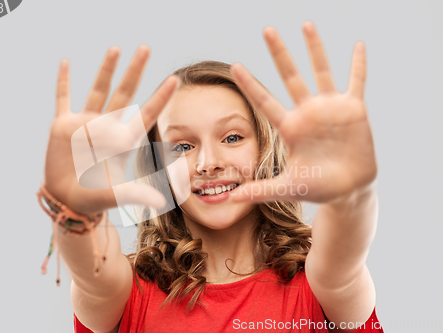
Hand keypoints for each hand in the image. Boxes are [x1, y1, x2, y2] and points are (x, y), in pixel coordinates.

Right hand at [43, 46, 177, 214]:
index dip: (161, 97)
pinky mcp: (63, 126)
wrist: (67, 201)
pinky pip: (63, 98)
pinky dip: (64, 81)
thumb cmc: (94, 199)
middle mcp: (107, 127)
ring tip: (117, 48)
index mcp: (122, 141)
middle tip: (146, 48)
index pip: (146, 114)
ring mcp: (85, 124)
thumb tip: (161, 204)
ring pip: (98, 90)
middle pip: (124, 93)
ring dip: (106, 69)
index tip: (174, 79)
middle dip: (135, 71)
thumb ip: (136, 195)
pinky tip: (66, 63)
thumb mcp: (116, 195)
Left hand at [230, 21, 376, 203]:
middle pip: (290, 76)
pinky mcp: (353, 109)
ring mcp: (330, 108)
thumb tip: (231, 200)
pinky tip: (358, 46)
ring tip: (305, 24)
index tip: (233, 66)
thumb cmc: (317, 187)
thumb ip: (260, 190)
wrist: (348, 189)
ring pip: (320, 71)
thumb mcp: (288, 187)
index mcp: (290, 127)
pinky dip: (358, 65)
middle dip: (279, 53)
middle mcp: (307, 112)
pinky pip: (356, 81)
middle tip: (266, 29)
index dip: (250, 84)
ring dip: (314, 48)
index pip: (264, 101)